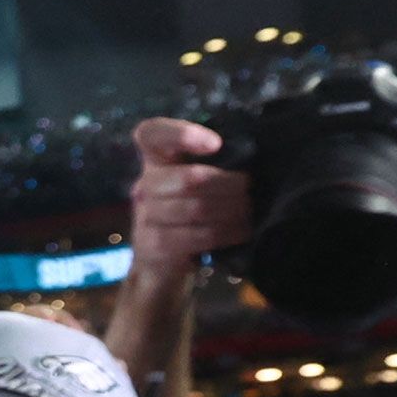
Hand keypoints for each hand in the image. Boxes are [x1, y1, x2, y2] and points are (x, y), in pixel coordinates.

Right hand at [127, 120, 248, 285]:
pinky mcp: (152, 245)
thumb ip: (214, 163)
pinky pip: (195, 236)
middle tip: (249, 187)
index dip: (181, 134)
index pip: (151, 134)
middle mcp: (145, 185)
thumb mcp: (197, 180)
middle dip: (228, 183)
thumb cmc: (189, 211)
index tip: (216, 144)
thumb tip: (251, 156)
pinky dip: (224, 232)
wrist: (162, 262)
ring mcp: (145, 216)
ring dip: (230, 209)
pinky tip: (240, 230)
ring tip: (248, 210)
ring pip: (195, 209)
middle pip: (188, 178)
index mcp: (155, 160)